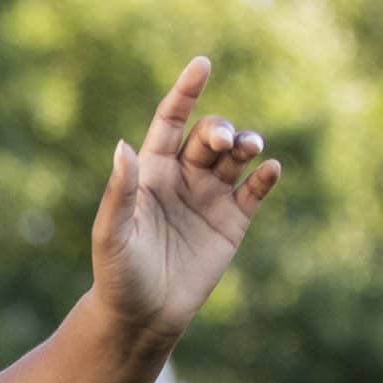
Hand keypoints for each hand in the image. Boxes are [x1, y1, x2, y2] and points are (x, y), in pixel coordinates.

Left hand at [90, 57, 280, 341]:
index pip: (171, 121)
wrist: (141, 317)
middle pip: (209, 135)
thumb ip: (120, 191)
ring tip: (249, 149)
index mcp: (150, 172)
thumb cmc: (118, 274)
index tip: (202, 64)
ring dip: (247, 144)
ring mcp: (210, 198)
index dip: (186, 92)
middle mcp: (183, 178)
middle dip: (220, 130)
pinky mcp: (233, 222)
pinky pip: (255, 191)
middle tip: (223, 142)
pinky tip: (269, 171)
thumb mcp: (112, 232)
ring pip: (236, 157)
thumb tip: (122, 146)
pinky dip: (266, 177)